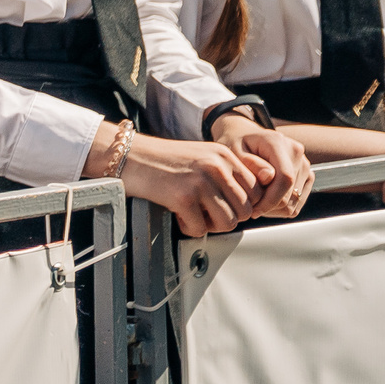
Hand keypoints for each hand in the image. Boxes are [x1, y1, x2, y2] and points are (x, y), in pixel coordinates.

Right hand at [116, 133, 260, 237]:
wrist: (127, 155)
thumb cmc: (162, 159)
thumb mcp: (202, 156)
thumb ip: (226, 172)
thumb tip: (248, 203)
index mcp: (224, 154)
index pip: (257, 190)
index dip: (243, 204)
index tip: (226, 207)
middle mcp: (216, 166)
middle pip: (245, 210)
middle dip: (227, 218)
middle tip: (207, 214)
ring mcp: (200, 182)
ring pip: (228, 222)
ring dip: (211, 226)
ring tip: (195, 216)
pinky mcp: (182, 197)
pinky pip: (201, 229)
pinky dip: (189, 228)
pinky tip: (178, 216)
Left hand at [211, 117, 312, 217]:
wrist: (244, 136)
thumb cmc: (234, 145)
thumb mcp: (231, 151)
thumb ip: (248, 164)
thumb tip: (268, 177)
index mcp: (277, 142)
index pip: (285, 178)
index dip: (271, 200)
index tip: (253, 210)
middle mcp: (296, 152)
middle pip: (291, 193)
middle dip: (269, 206)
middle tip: (249, 206)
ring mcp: (304, 164)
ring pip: (295, 201)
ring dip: (274, 208)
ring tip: (255, 201)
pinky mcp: (306, 175)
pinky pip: (297, 203)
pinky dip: (281, 207)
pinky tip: (265, 199)